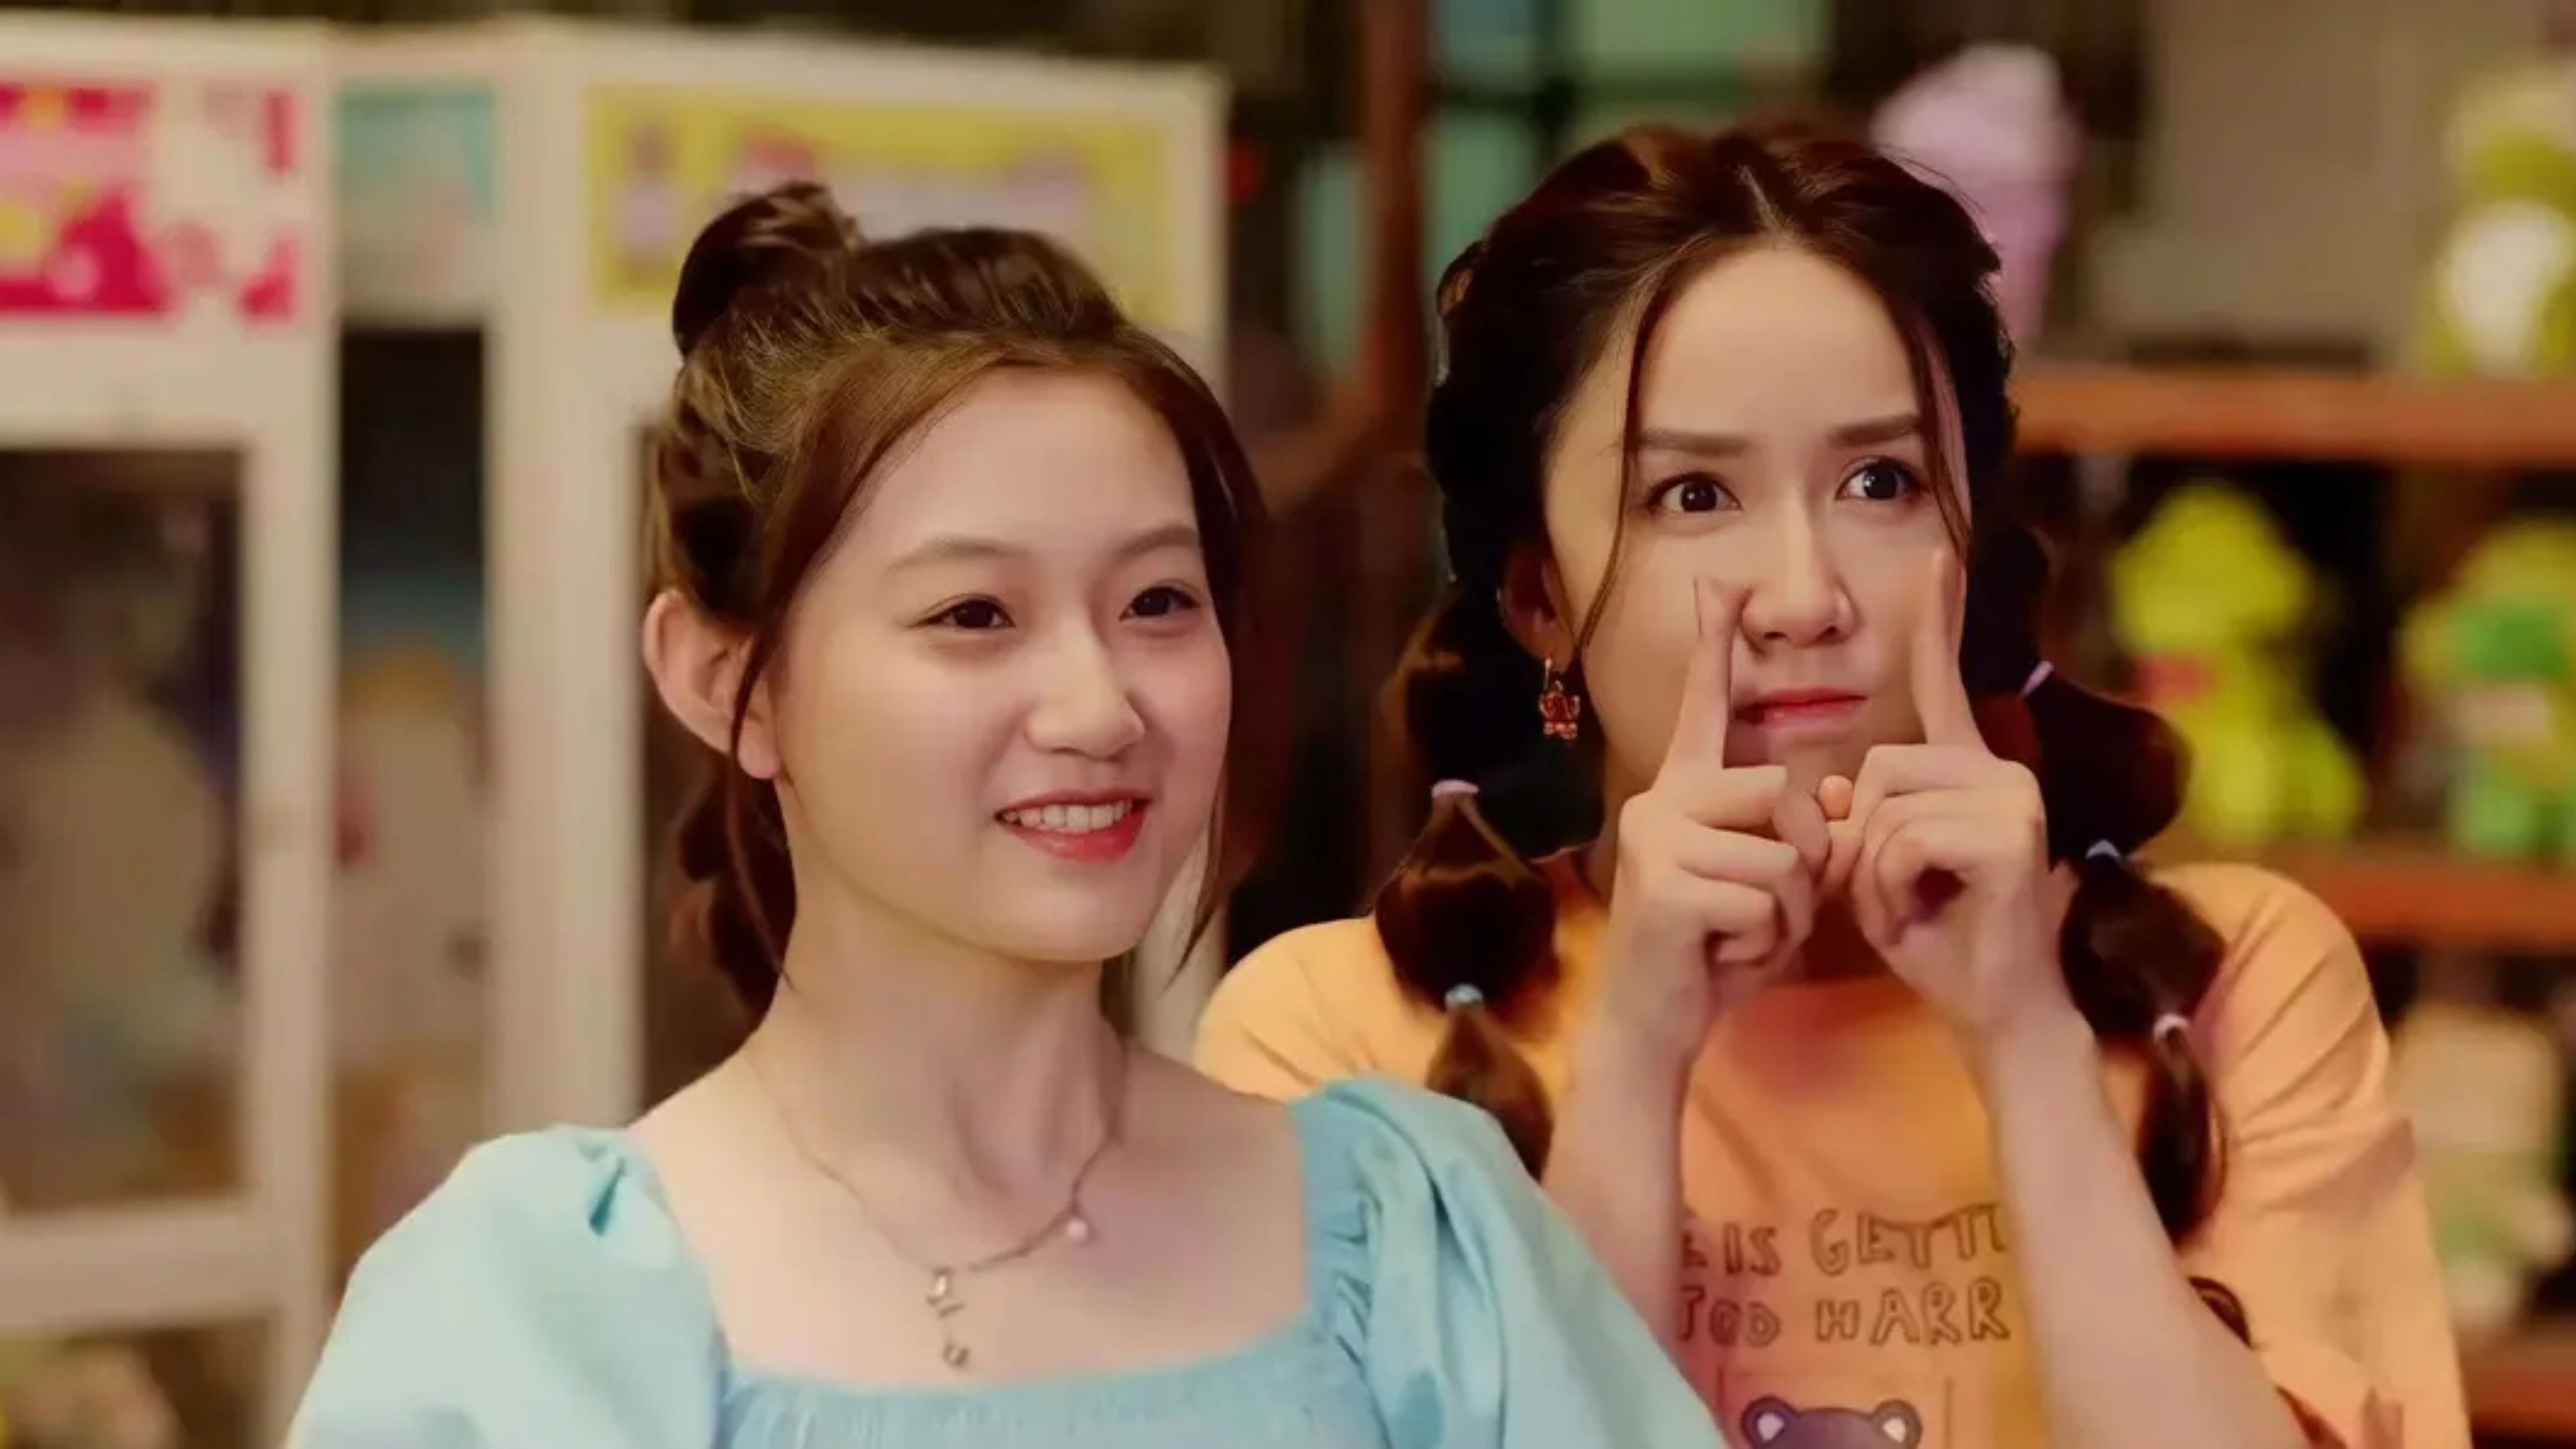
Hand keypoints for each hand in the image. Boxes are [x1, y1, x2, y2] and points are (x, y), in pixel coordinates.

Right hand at [1596, 580, 1833, 1072]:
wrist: (1650, 1023)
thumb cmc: (1711, 954)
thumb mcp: (1762, 888)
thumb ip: (1790, 841)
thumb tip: (1834, 806)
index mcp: (1682, 793)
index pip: (1702, 709)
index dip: (1714, 647)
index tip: (1722, 584)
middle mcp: (1661, 801)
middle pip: (1782, 795)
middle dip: (1802, 865)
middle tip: (1762, 915)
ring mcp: (1656, 838)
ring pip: (1782, 857)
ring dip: (1786, 917)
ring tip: (1740, 940)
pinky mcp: (1663, 883)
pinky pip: (1764, 900)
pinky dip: (1763, 943)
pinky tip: (1722, 957)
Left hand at [1823, 549, 2072, 1050]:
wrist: (1993, 1007)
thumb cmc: (1936, 938)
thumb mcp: (1878, 869)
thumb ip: (1860, 820)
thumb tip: (1833, 793)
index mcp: (1967, 770)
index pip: (1943, 683)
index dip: (1936, 621)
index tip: (1935, 555)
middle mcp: (1998, 769)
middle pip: (1876, 768)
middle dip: (1861, 842)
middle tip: (1896, 893)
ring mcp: (2010, 797)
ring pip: (1885, 809)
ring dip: (1875, 873)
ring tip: (1914, 906)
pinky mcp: (2008, 832)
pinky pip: (1904, 840)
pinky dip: (1894, 888)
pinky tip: (1928, 912)